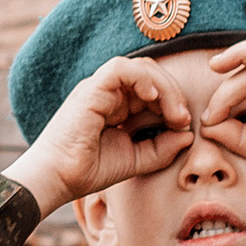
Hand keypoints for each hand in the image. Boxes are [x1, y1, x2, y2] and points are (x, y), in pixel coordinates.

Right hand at [3, 55, 193, 215]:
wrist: (57, 179)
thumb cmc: (88, 170)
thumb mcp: (135, 160)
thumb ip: (162, 149)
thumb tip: (189, 135)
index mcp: (118, 106)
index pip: (153, 89)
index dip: (174, 102)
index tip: (184, 126)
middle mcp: (109, 94)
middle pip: (151, 74)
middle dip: (173, 93)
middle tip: (183, 119)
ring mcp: (99, 89)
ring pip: (139, 67)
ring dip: (163, 86)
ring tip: (173, 112)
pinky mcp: (90, 90)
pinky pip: (120, 69)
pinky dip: (141, 78)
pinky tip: (152, 98)